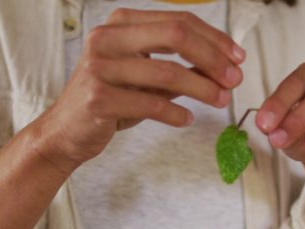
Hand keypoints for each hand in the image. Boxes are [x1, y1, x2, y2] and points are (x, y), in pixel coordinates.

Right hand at [38, 8, 244, 170]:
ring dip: (202, 88)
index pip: (178, 21)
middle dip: (213, 58)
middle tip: (234, 79)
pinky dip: (176, 114)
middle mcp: (107, 38)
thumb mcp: (145, 77)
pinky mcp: (98, 98)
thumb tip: (223, 64)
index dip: (214, 38)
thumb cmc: (110, 100)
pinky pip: (150, 104)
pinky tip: (187, 119)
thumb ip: (179, 67)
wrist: (67, 131)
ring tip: (221, 101)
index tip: (237, 58)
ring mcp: (100, 66)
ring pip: (167, 72)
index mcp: (121, 24)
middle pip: (176, 35)